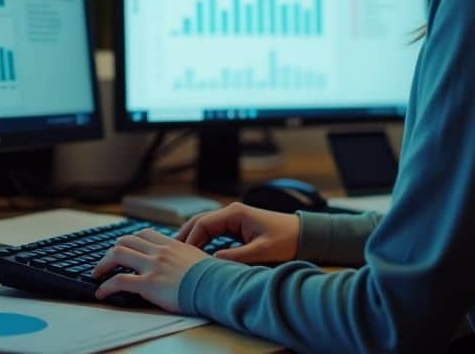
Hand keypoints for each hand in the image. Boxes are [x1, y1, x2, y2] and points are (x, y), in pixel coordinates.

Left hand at [91, 228, 209, 311]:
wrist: (216, 285)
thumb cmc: (213, 276)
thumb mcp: (200, 258)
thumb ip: (187, 256)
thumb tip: (189, 262)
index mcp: (171, 245)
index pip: (144, 234)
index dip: (130, 240)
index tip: (125, 248)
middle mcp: (159, 251)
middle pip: (126, 241)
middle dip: (112, 250)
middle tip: (106, 261)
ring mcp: (152, 266)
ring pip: (117, 254)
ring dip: (103, 264)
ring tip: (97, 274)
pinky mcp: (148, 284)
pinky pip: (118, 281)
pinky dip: (105, 286)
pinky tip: (101, 293)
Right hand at [176, 202, 299, 264]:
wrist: (304, 235)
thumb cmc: (286, 240)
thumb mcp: (261, 251)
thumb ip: (236, 256)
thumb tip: (212, 261)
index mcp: (235, 213)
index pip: (202, 224)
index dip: (190, 241)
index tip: (182, 258)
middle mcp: (231, 212)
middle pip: (198, 222)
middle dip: (184, 237)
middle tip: (170, 254)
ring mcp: (233, 218)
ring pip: (204, 227)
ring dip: (191, 238)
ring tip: (178, 255)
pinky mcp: (237, 227)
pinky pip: (213, 232)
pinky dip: (202, 240)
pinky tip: (196, 254)